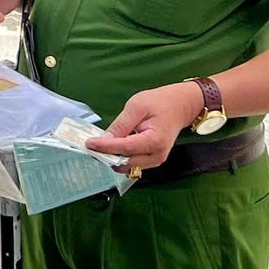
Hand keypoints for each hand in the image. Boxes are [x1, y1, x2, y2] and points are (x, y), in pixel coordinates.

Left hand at [86, 82, 205, 171]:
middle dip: (107, 155)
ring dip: (113, 158)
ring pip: (127, 166)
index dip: (105, 147)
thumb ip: (121, 125)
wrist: (180, 106)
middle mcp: (156, 156)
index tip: (88, 144)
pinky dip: (120, 157)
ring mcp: (155, 160)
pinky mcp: (152, 161)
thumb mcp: (137, 106)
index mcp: (154, 141)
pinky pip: (132, 163)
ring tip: (101, 145)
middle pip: (125, 162)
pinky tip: (113, 146)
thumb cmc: (160, 102)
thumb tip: (103, 139)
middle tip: (91, 144)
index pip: (124, 148)